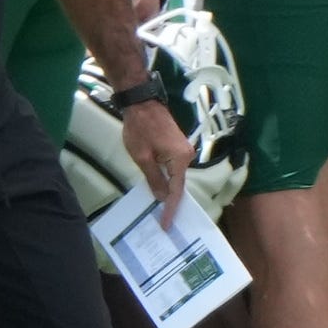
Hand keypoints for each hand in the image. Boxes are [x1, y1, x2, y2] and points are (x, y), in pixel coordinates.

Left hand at [118, 98, 191, 225]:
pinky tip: (160, 189)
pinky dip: (167, 179)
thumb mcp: (142, 157)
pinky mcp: (177, 146)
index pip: (176, 190)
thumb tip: (162, 198)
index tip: (166, 224)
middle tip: (164, 222)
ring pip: (176, 176)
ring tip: (161, 210)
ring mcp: (184, 150)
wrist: (141, 103)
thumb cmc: (140, 128)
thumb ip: (154, 178)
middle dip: (171, 202)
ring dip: (168, 191)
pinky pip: (174, 168)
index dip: (170, 208)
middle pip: (179, 184)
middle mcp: (187, 155)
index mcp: (181, 158)